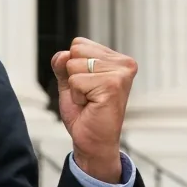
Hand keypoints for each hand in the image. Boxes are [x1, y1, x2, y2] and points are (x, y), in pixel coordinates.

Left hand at [50, 38, 136, 183]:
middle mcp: (123, 63)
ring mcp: (120, 74)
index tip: (87, 86)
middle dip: (73, 76)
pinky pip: (75, 81)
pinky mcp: (113, 85)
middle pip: (75, 51)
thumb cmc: (85, 114)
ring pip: (73, 65)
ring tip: (90, 101)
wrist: (93, 142)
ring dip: (75, 88)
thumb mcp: (69, 83)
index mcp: (116, 59)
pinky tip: (91, 106)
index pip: (78, 43)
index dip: (73, 67)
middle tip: (88, 95)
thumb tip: (62, 55)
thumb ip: (63, 64)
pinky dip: (77, 97)